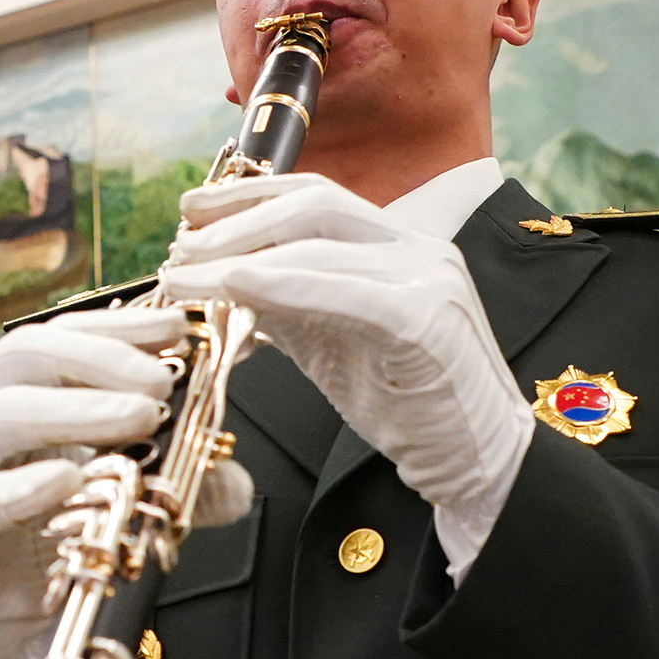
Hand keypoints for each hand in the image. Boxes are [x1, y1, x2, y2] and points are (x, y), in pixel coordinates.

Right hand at [0, 303, 248, 658]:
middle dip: (103, 360)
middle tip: (163, 382)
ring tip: (138, 420)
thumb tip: (234, 473)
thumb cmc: (49, 556)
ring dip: (76, 410)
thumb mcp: (126, 512)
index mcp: (9, 390)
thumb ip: (176, 486)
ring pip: (0, 412)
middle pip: (28, 354)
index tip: (178, 330)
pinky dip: (16, 487)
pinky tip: (63, 482)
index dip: (122, 328)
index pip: (65, 338)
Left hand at [157, 172, 535, 577]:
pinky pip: (343, 290)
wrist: (479, 463)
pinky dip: (281, 284)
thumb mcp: (336, 343)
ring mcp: (429, 279)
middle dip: (235, 219)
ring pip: (320, 243)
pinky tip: (235, 289)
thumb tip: (224, 279)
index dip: (247, 196)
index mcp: (401, 246)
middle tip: (179, 247)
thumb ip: (289, 306)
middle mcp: (419, 249)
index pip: (316, 196)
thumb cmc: (412, 408)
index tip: (191, 209)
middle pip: (314, 204)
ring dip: (239, 255)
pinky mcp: (427, 321)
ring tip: (186, 276)